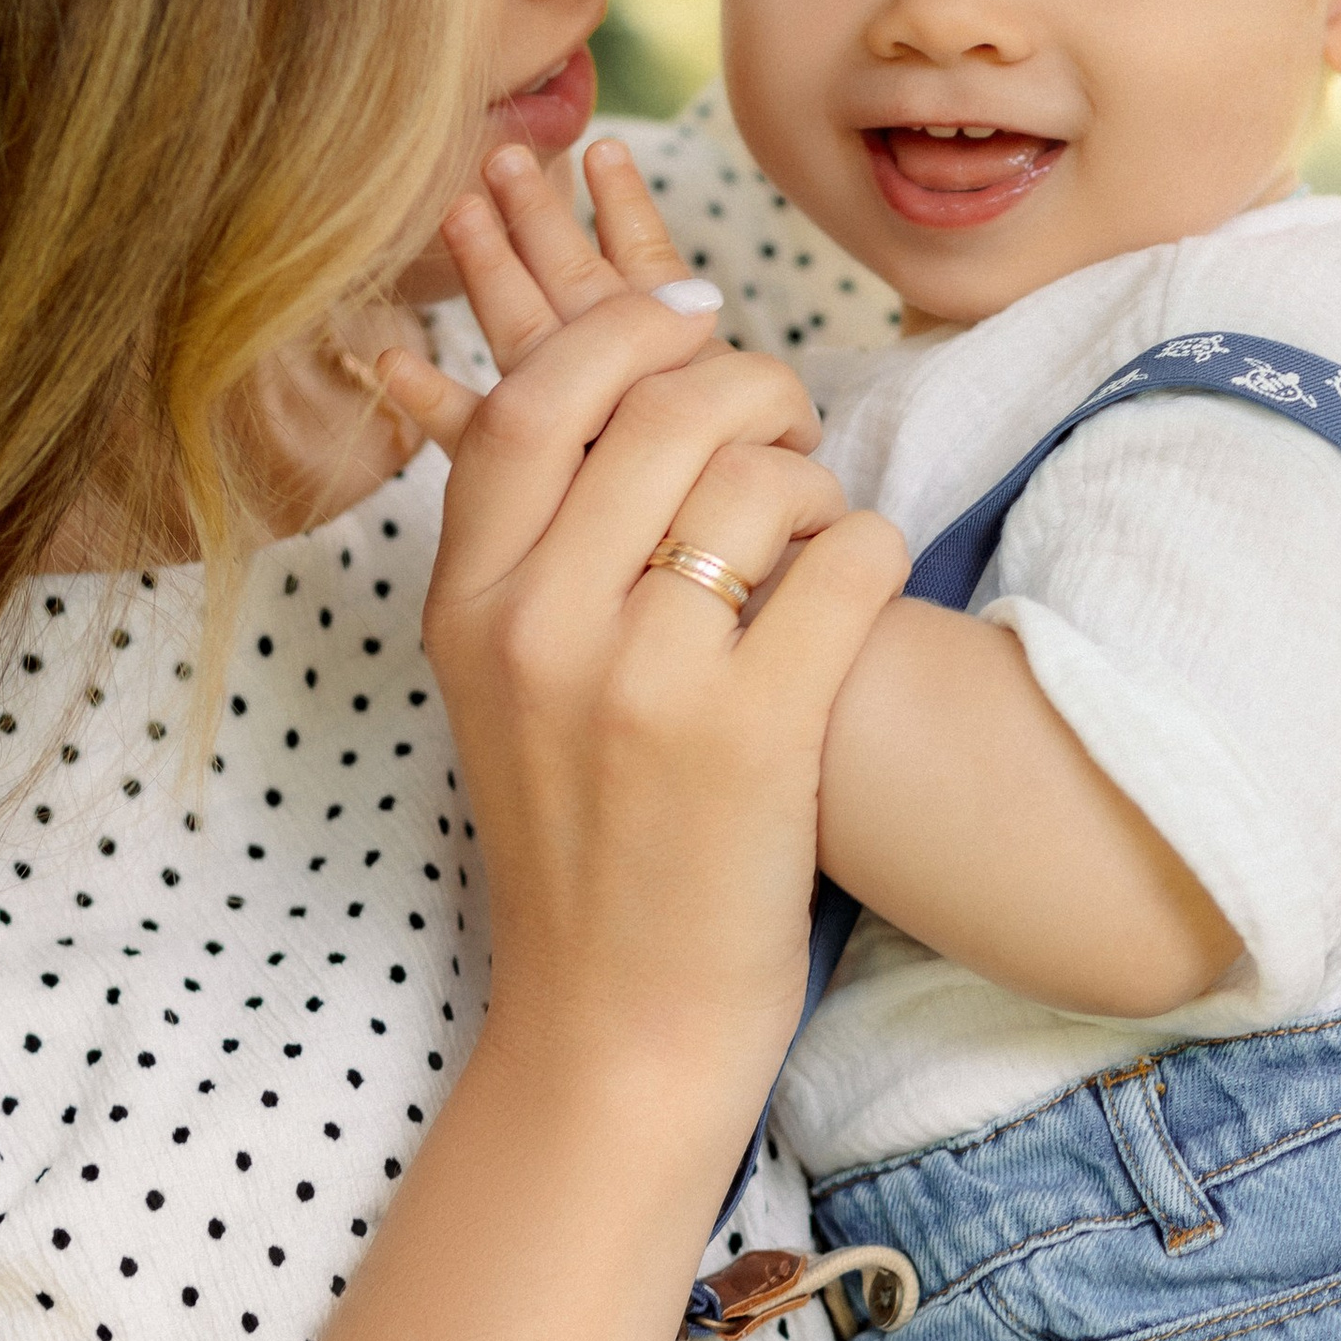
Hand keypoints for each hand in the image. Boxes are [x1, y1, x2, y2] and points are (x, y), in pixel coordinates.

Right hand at [390, 185, 903, 1115]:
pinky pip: (846, 562)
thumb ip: (532, 546)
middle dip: (751, 387)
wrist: (617, 1024)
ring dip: (816, 480)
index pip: (530, 400)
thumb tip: (604, 381)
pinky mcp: (752, 738)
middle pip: (660, 411)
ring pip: (760, 477)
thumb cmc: (586, 843)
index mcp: (465, 607)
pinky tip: (861, 594)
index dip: (623, 332)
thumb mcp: (504, 684)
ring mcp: (642, 685)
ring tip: (818, 533)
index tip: (692, 315)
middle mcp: (537, 631)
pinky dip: (875, 553)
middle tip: (788, 426)